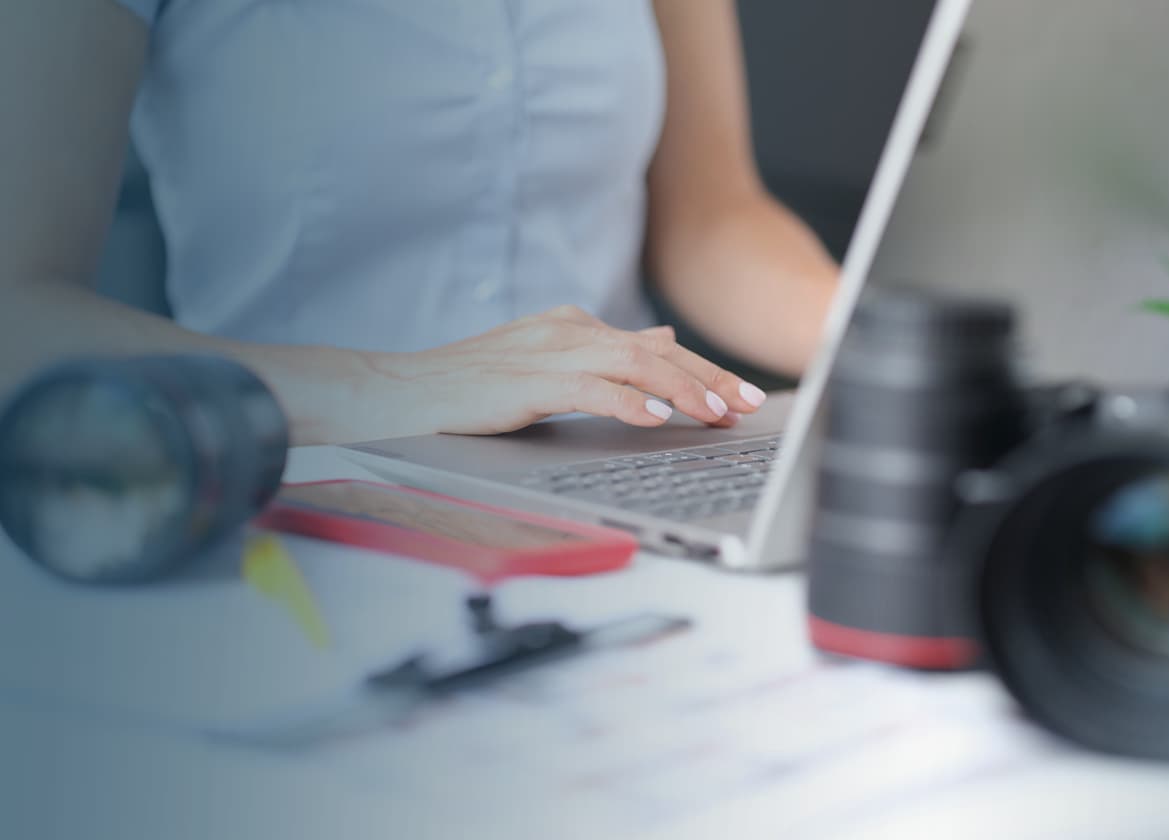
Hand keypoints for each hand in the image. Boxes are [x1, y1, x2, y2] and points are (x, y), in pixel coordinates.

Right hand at [363, 305, 768, 435]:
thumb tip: (660, 342)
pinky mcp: (529, 380)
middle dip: (709, 378)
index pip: (656, 346)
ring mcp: (550, 352)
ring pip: (635, 362)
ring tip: (715, 413)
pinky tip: (657, 417)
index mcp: (576, 325)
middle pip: (657, 350)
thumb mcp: (549, 360)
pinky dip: (629, 401)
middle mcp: (570, 329)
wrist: (403, 390)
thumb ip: (605, 353)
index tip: (741, 395)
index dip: (704, 370)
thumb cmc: (472, 384)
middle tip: (747, 404)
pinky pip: (591, 387)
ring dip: (682, 389)